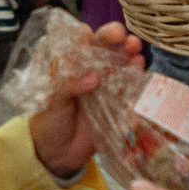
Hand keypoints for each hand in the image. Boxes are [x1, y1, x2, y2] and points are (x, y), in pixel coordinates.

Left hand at [27, 22, 143, 176]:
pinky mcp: (116, 104)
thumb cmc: (48, 122)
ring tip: (135, 49)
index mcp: (70, 67)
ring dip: (128, 54)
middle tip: (122, 36)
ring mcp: (104, 87)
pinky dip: (135, 77)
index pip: (79, 45)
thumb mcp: (53, 103)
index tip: (90, 34)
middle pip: (104, 49)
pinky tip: (140, 67)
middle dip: (114, 39)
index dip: (87, 35)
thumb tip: (94, 77)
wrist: (57, 155)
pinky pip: (128, 88)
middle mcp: (89, 72)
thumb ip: (70, 87)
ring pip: (119, 64)